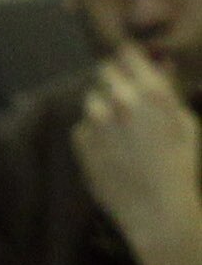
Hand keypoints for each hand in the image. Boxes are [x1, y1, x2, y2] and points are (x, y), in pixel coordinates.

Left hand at [71, 45, 201, 247]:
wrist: (156, 209)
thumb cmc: (178, 166)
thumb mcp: (183, 122)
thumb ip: (167, 91)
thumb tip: (160, 63)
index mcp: (151, 92)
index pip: (127, 55)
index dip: (125, 59)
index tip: (126, 65)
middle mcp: (122, 101)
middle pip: (103, 72)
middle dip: (111, 82)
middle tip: (120, 101)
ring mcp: (98, 122)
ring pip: (90, 101)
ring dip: (100, 110)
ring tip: (118, 134)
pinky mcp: (81, 143)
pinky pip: (81, 129)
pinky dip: (90, 136)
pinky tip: (108, 152)